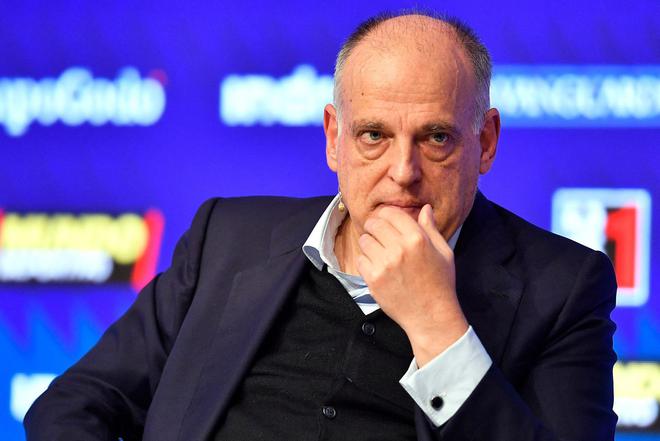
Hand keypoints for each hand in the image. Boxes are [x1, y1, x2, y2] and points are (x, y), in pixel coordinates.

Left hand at [357, 204, 467, 365]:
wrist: (431, 316)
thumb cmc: (440, 283)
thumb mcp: (444, 252)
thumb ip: (431, 229)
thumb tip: (425, 208)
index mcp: (417, 238)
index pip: (390, 213)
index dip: (386, 215)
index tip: (386, 222)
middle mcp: (399, 249)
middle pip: (374, 224)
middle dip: (375, 227)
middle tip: (379, 235)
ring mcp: (384, 264)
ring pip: (364, 240)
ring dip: (369, 244)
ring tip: (379, 252)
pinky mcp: (373, 279)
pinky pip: (360, 260)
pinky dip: (366, 262)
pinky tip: (377, 267)